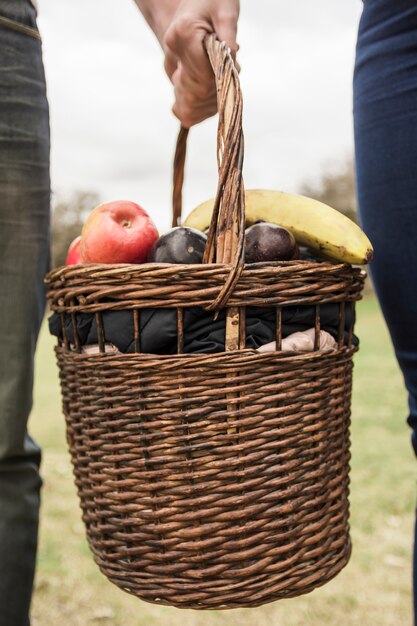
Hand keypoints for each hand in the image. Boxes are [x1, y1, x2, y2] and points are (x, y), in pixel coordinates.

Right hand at [162, 0, 239, 127]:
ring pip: (189, 107)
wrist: (195, 4)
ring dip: (213, 103)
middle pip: (195, 94)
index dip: (222, 79)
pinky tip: (213, 94)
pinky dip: (202, 111)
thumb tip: (230, 65)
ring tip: (221, 80)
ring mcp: (171, 71)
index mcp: (182, 34)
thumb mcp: (226, 10)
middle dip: (220, 91)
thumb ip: (228, 36)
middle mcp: (172, 56)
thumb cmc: (213, 3)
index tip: (234, 66)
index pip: (203, 75)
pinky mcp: (175, 83)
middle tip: (230, 71)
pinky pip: (185, 112)